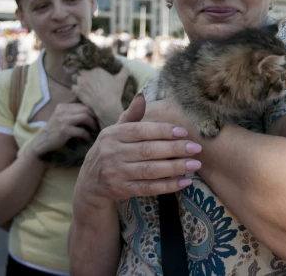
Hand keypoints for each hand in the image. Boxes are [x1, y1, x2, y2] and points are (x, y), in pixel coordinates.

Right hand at [28, 103, 97, 156]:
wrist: (41, 143)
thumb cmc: (53, 131)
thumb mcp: (61, 118)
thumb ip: (71, 113)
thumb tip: (91, 113)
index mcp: (62, 106)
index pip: (82, 105)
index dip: (92, 111)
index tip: (97, 118)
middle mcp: (62, 111)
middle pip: (85, 109)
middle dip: (94, 117)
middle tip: (98, 124)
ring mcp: (63, 120)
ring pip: (85, 117)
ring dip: (92, 124)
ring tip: (95, 130)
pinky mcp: (64, 130)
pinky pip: (81, 131)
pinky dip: (87, 135)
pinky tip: (88, 138)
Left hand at [71, 66, 129, 110]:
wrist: (106, 105)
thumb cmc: (114, 92)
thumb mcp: (122, 80)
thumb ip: (124, 71)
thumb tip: (127, 66)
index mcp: (97, 69)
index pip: (91, 68)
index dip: (92, 73)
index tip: (95, 78)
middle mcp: (87, 74)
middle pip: (81, 71)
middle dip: (83, 75)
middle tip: (88, 82)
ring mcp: (81, 82)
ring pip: (76, 79)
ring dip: (78, 82)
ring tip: (83, 87)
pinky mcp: (77, 90)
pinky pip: (72, 88)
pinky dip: (75, 90)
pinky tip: (79, 93)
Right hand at [74, 95, 202, 207]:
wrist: (89, 182)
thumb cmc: (110, 150)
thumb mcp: (115, 132)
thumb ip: (131, 116)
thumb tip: (141, 96)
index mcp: (112, 134)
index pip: (141, 130)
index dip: (163, 130)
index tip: (183, 131)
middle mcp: (112, 153)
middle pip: (148, 150)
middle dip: (174, 149)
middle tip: (195, 148)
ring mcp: (116, 173)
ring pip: (150, 170)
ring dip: (175, 168)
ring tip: (195, 165)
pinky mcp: (121, 190)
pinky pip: (148, 188)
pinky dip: (167, 185)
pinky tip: (184, 182)